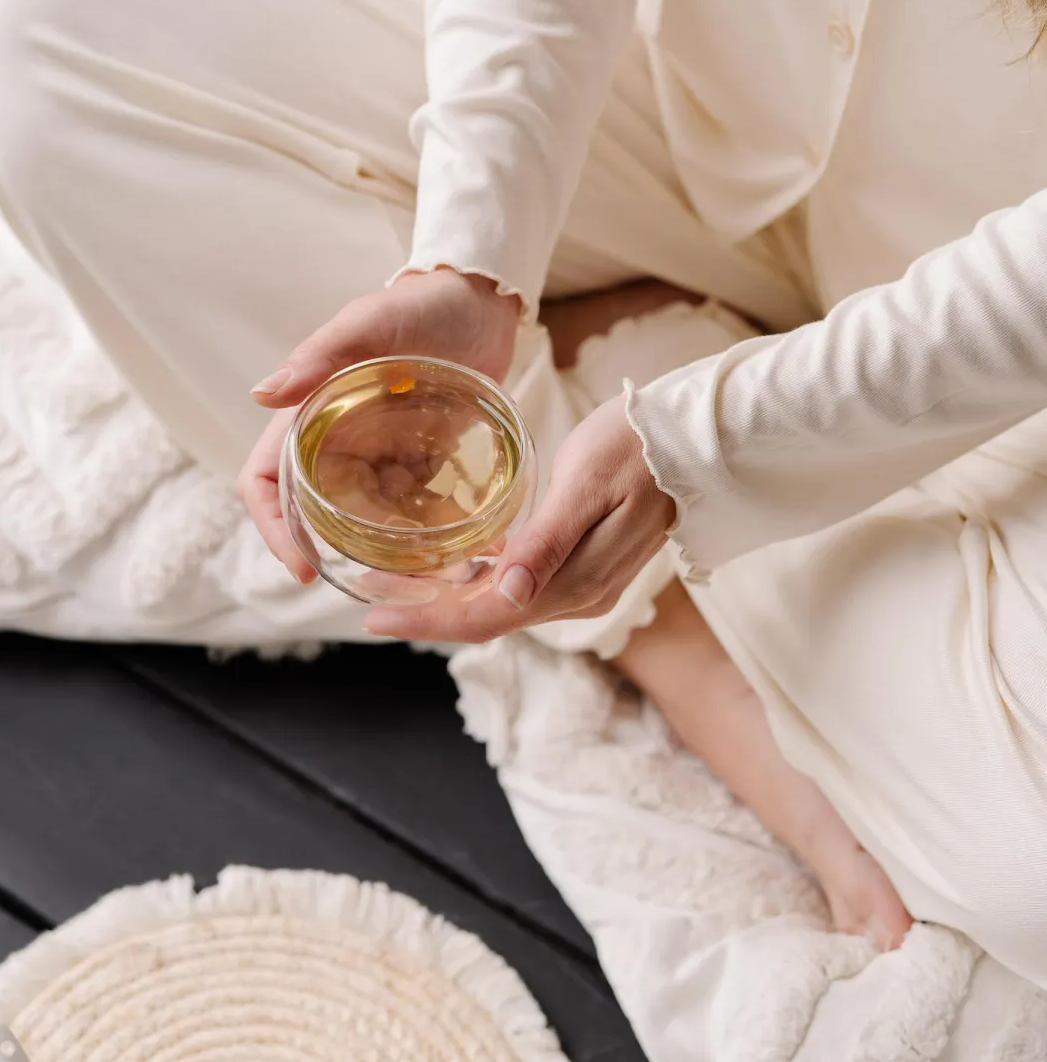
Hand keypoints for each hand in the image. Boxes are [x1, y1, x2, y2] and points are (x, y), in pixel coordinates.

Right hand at [238, 268, 520, 580]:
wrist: (481, 301)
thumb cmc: (418, 305)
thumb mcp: (367, 326)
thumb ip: (319, 357)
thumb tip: (261, 394)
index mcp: (309, 418)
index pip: (266, 485)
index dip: (273, 530)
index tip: (303, 568)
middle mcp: (338, 445)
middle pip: (316, 519)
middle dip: (339, 558)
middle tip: (384, 589)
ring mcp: (381, 457)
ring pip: (369, 524)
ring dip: (390, 556)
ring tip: (429, 581)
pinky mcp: (423, 461)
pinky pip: (417, 510)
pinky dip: (432, 534)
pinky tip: (467, 552)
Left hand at [362, 395, 676, 641]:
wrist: (694, 442)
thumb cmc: (637, 446)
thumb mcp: (585, 483)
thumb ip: (546, 542)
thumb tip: (508, 591)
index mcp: (575, 582)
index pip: (486, 618)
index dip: (428, 619)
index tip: (374, 615)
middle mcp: (578, 597)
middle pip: (487, 618)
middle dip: (425, 608)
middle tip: (366, 589)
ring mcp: (583, 587)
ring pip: (500, 606)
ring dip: (447, 596)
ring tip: (392, 578)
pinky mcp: (584, 569)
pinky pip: (519, 588)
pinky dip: (477, 581)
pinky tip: (448, 565)